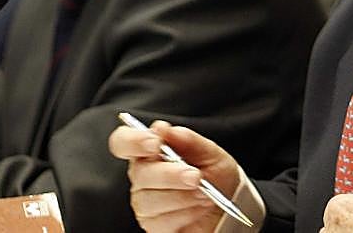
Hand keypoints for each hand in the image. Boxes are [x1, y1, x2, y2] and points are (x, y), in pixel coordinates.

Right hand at [108, 120, 239, 232]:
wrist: (228, 206)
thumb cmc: (215, 176)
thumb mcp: (211, 153)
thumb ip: (188, 140)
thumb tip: (165, 129)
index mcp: (151, 152)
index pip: (124, 142)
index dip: (133, 141)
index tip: (155, 143)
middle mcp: (143, 176)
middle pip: (140, 174)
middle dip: (170, 175)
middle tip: (195, 176)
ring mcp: (145, 202)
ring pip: (150, 200)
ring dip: (183, 196)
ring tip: (204, 193)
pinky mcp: (153, 225)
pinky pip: (160, 222)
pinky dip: (185, 214)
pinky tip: (197, 208)